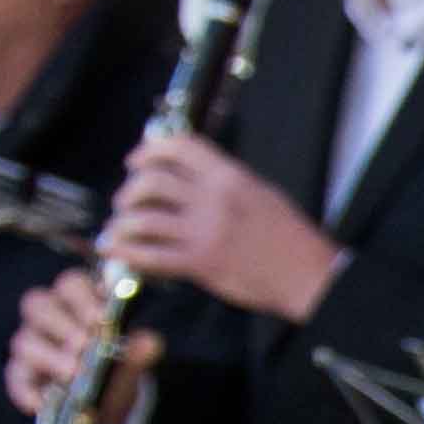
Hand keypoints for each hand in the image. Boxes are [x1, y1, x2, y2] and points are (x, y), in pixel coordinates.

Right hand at [5, 269, 159, 419]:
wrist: (109, 401)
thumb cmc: (118, 366)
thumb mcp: (133, 360)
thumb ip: (140, 351)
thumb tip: (150, 343)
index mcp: (79, 300)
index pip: (71, 284)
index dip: (83, 297)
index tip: (101, 318)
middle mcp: (49, 317)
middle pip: (37, 304)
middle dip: (62, 324)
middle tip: (85, 344)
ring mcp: (32, 344)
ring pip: (24, 341)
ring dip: (49, 357)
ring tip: (74, 373)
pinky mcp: (23, 375)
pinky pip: (17, 379)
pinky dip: (27, 392)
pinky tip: (41, 404)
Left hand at [102, 128, 341, 322]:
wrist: (309, 276)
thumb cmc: (291, 239)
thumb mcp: (261, 193)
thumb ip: (225, 183)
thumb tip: (190, 177)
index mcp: (231, 177)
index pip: (181, 147)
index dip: (150, 150)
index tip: (136, 160)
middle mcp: (214, 199)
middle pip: (152, 180)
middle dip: (130, 190)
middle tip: (125, 201)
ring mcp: (205, 231)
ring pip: (143, 218)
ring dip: (122, 223)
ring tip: (119, 229)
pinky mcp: (200, 263)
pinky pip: (150, 254)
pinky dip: (125, 251)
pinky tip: (114, 249)